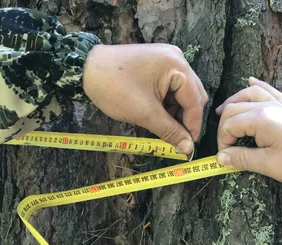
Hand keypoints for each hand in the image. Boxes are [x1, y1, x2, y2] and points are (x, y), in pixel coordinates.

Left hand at [83, 44, 207, 153]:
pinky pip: (172, 87)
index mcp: (177, 66)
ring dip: (177, 111)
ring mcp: (168, 59)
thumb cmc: (114, 89)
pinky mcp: (159, 63)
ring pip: (183, 93)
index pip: (195, 101)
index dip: (193, 125)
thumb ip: (169, 131)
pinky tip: (158, 113)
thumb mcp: (144, 113)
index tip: (189, 146)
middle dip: (186, 117)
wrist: (86, 69)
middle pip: (193, 95)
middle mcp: (177, 58)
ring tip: (164, 125)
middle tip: (177, 137)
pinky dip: (168, 103)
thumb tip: (187, 149)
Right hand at [215, 77, 281, 193]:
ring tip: (220, 113)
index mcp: (260, 119)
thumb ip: (242, 159)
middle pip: (233, 108)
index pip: (228, 125)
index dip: (223, 143)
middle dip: (223, 126)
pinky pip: (269, 91)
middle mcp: (266, 107)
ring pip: (248, 94)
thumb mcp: (269, 164)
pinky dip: (257, 86)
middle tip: (225, 146)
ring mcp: (278, 105)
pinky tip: (250, 81)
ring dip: (233, 102)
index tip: (226, 159)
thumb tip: (221, 158)